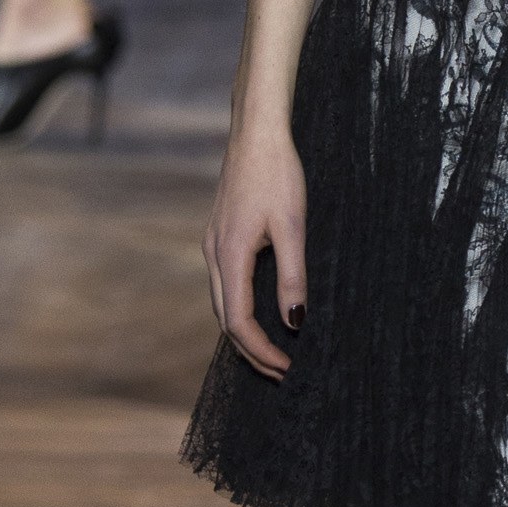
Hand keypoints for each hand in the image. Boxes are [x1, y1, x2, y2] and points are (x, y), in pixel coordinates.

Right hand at [202, 118, 306, 378]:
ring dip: (244, 334)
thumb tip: (295, 321)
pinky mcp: (219, 236)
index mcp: (230, 255)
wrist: (256, 133)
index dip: (262, 351)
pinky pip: (225, 285)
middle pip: (225, 321)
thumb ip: (292, 276)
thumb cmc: (278, 173)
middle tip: (282, 373)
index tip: (287, 368)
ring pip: (222, 304)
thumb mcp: (293, 226)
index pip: (238, 323)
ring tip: (274, 352)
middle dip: (252, 352)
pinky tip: (260, 313)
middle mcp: (214, 254)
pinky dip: (240, 309)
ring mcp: (212, 245)